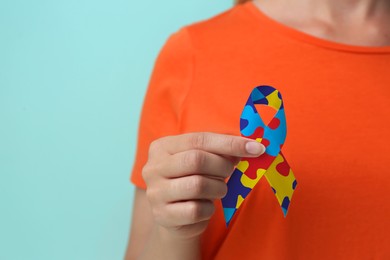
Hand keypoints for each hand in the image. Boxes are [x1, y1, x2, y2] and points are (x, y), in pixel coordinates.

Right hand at [142, 132, 264, 239]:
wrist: (175, 215)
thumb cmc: (192, 180)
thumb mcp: (203, 160)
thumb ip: (221, 151)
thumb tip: (252, 146)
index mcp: (162, 146)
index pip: (199, 139)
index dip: (230, 143)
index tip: (256, 148)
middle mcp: (153, 167)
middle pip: (196, 160)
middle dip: (222, 167)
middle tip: (229, 173)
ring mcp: (155, 192)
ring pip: (197, 185)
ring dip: (218, 188)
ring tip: (218, 189)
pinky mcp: (162, 215)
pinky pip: (195, 210)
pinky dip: (209, 209)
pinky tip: (206, 206)